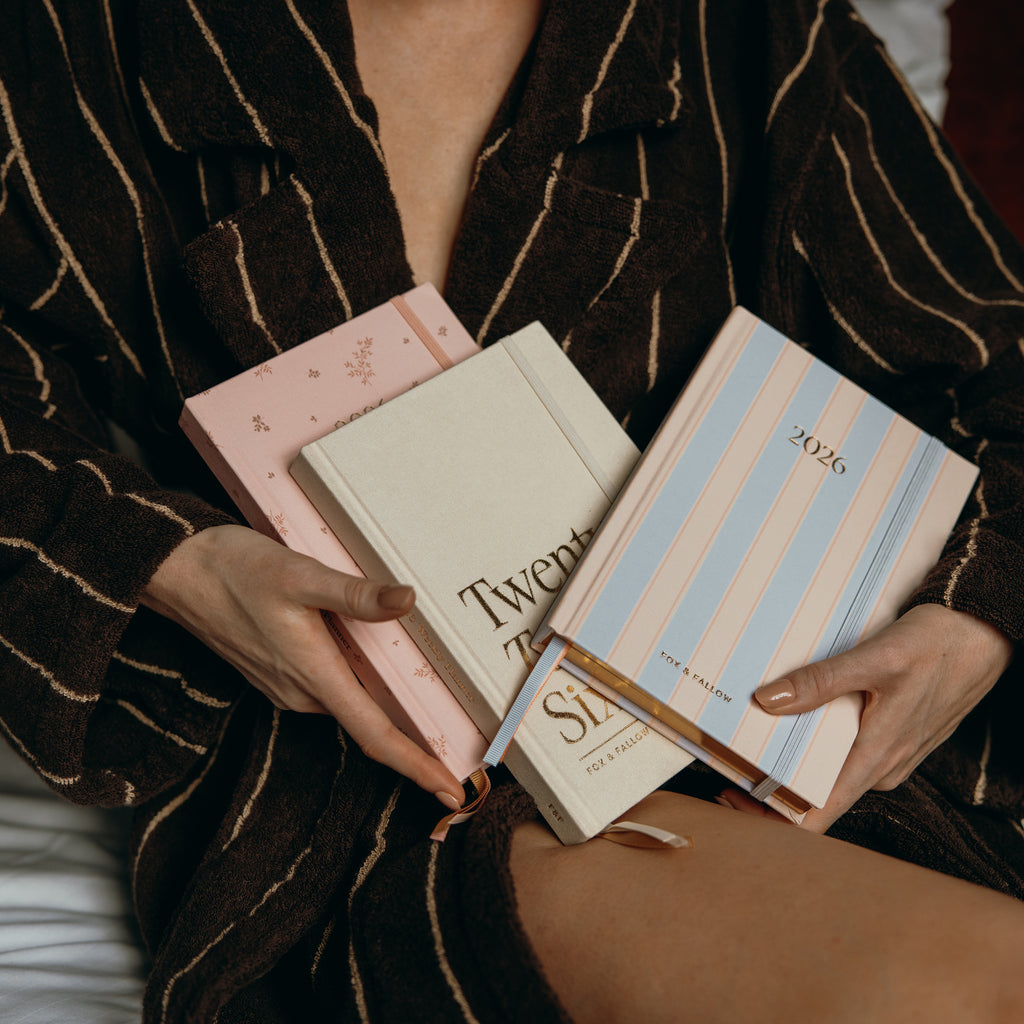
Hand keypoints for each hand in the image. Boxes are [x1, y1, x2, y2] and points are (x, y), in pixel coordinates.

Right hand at [141, 524, 463, 810]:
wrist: (175, 571)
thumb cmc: (234, 571)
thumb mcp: (301, 576)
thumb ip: (355, 595)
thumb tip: (407, 600)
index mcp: (313, 676)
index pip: (375, 735)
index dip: (416, 766)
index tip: (451, 791)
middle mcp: (301, 692)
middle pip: (369, 725)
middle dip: (414, 738)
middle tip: (463, 744)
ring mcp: (287, 686)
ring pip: (350, 703)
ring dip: (387, 707)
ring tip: (432, 702)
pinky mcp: (279, 672)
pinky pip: (331, 688)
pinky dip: (360, 686)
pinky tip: (377, 664)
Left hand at [738, 603, 1012, 832]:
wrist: (983, 634)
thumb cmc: (938, 646)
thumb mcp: (874, 659)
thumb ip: (820, 682)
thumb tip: (768, 701)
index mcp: (876, 759)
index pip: (817, 814)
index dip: (771, 815)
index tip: (732, 799)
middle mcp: (881, 767)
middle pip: (815, 792)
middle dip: (769, 783)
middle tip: (724, 761)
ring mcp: (887, 755)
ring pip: (828, 770)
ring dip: (789, 759)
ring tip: (746, 736)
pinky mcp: (889, 738)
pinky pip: (843, 751)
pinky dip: (812, 741)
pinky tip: (788, 718)